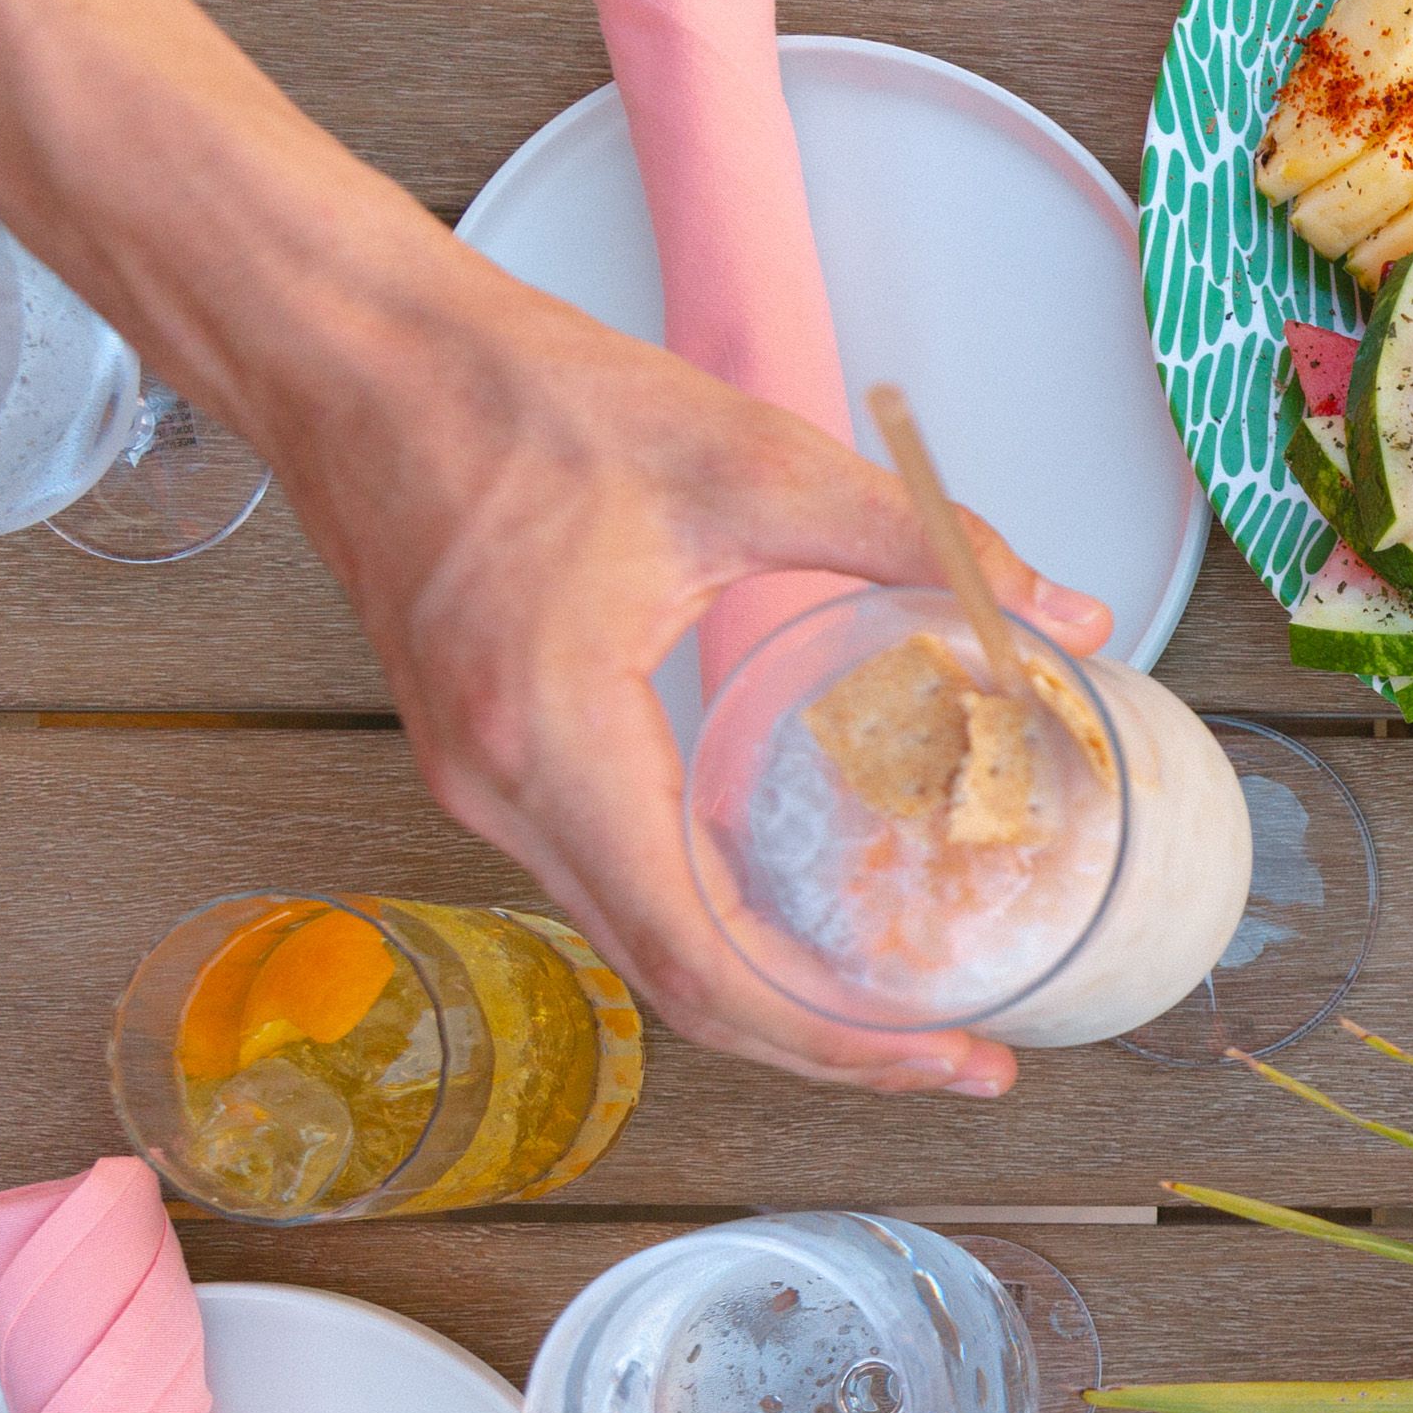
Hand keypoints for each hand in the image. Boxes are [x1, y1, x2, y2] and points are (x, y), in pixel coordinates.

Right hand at [288, 259, 1113, 1095]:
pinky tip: (795, 920)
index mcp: (554, 738)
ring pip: (638, 947)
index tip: (951, 1062)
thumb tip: (1063, 613)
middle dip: (826, 1043)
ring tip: (897, 1007)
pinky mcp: (486, 757)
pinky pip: (609, 886)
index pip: (703, 958)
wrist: (349, 350)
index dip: (836, 1039)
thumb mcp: (750, 459)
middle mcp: (500, 790)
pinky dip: (707, 927)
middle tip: (960, 1059)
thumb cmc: (512, 392)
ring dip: (766, 994)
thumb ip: (920, 541)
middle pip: (675, 987)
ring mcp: (481, 783)